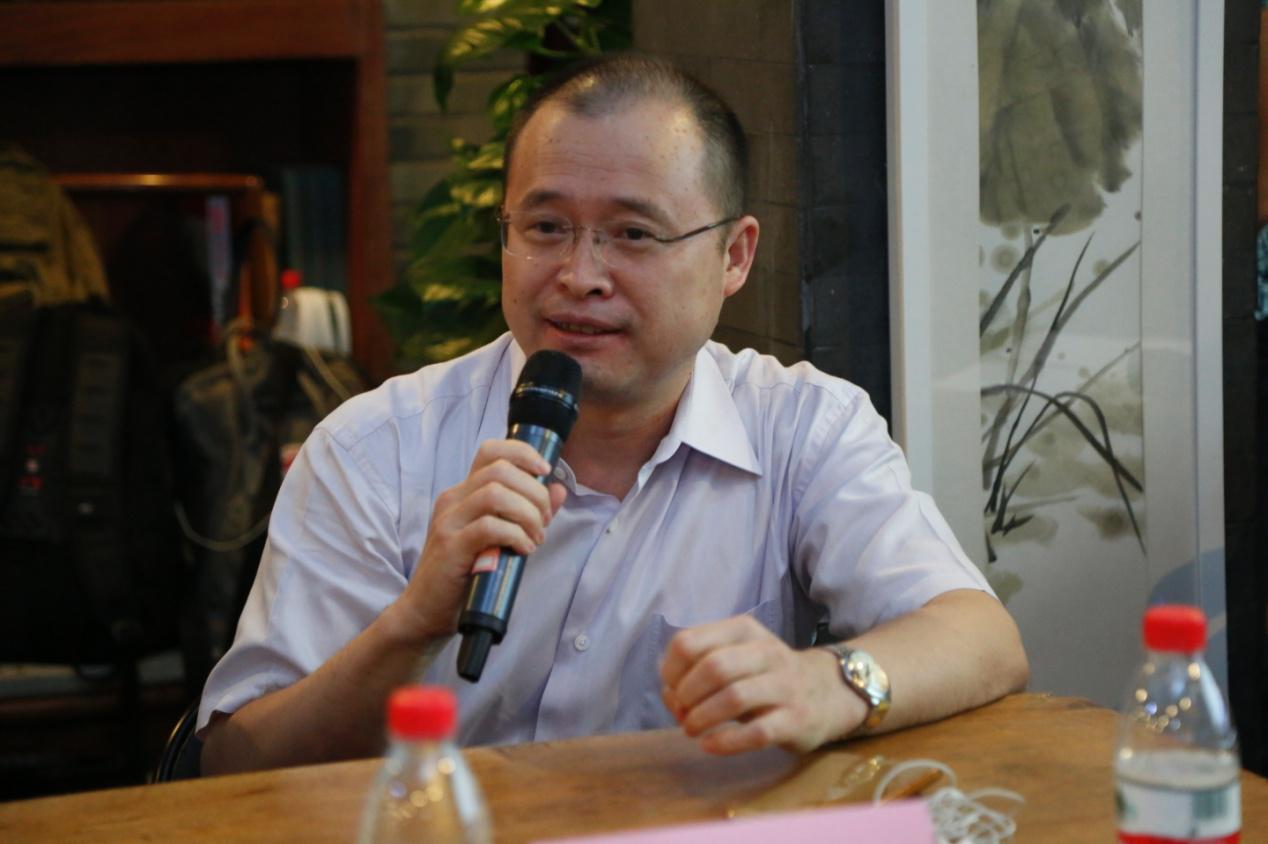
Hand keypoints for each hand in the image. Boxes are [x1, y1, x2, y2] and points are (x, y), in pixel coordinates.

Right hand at [392, 439, 567, 640]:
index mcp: (463, 493)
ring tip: (534, 538)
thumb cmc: (465, 575)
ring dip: (527, 514)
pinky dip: (515, 535)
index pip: (491, 451)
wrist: (425, 613)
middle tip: (543, 521)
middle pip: (501, 470)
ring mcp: (449, 522)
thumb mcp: (500, 538)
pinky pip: (490, 527)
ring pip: (496, 494)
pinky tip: (523, 550)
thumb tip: (559, 489)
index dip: (523, 454)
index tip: (545, 472)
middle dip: (534, 492)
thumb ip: (528, 512)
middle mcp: (453, 500)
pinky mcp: (450, 546)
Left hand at [659, 615, 867, 754]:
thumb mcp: (735, 659)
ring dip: (702, 718)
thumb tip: (668, 695)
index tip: (672, 690)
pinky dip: (725, 741)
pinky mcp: (796, 719)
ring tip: (691, 730)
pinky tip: (709, 745)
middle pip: (712, 668)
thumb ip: (697, 670)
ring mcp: (784, 685)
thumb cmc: (767, 676)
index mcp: (743, 630)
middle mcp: (766, 651)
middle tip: (681, 714)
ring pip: (734, 697)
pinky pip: (756, 732)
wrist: (829, 692)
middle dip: (686, 695)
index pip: (689, 642)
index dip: (670, 670)